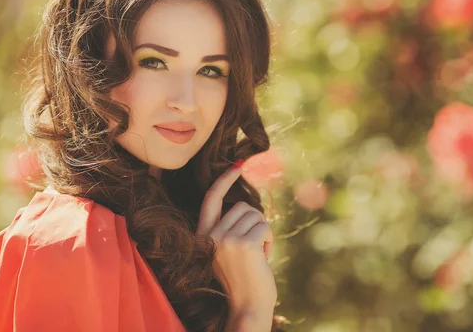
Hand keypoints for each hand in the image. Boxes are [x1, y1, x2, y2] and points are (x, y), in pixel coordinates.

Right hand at [196, 161, 276, 314]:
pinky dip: (269, 239)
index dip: (224, 179)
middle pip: (242, 206)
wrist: (248, 307)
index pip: (211, 199)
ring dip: (263, 231)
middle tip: (255, 246)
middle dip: (255, 222)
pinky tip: (264, 257)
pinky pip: (264, 226)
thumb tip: (245, 205)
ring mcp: (225, 239)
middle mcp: (210, 236)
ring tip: (258, 254)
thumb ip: (230, 228)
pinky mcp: (243, 244)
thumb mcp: (227, 251)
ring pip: (255, 215)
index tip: (238, 164)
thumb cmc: (243, 279)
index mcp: (202, 236)